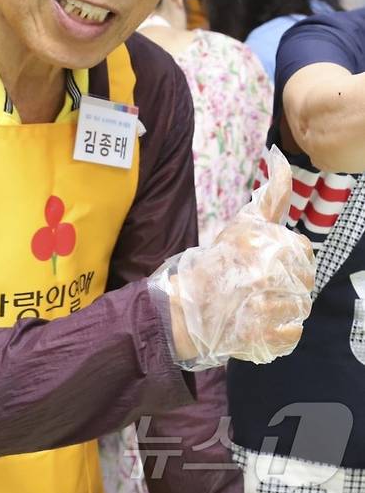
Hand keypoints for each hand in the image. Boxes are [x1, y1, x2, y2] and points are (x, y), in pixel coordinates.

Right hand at [153, 147, 314, 369]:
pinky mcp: (265, 337)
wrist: (187, 309)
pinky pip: (294, 333)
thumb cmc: (218, 262)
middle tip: (259, 284)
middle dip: (287, 281)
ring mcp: (266, 308)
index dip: (288, 255)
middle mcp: (265, 273)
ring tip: (257, 302)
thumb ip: (271, 195)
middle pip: (305, 279)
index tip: (266, 261)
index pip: (303, 249)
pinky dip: (280, 331)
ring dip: (283, 306)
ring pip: (301, 306)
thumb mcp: (244, 223)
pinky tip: (259, 321)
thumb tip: (280, 155)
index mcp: (262, 243)